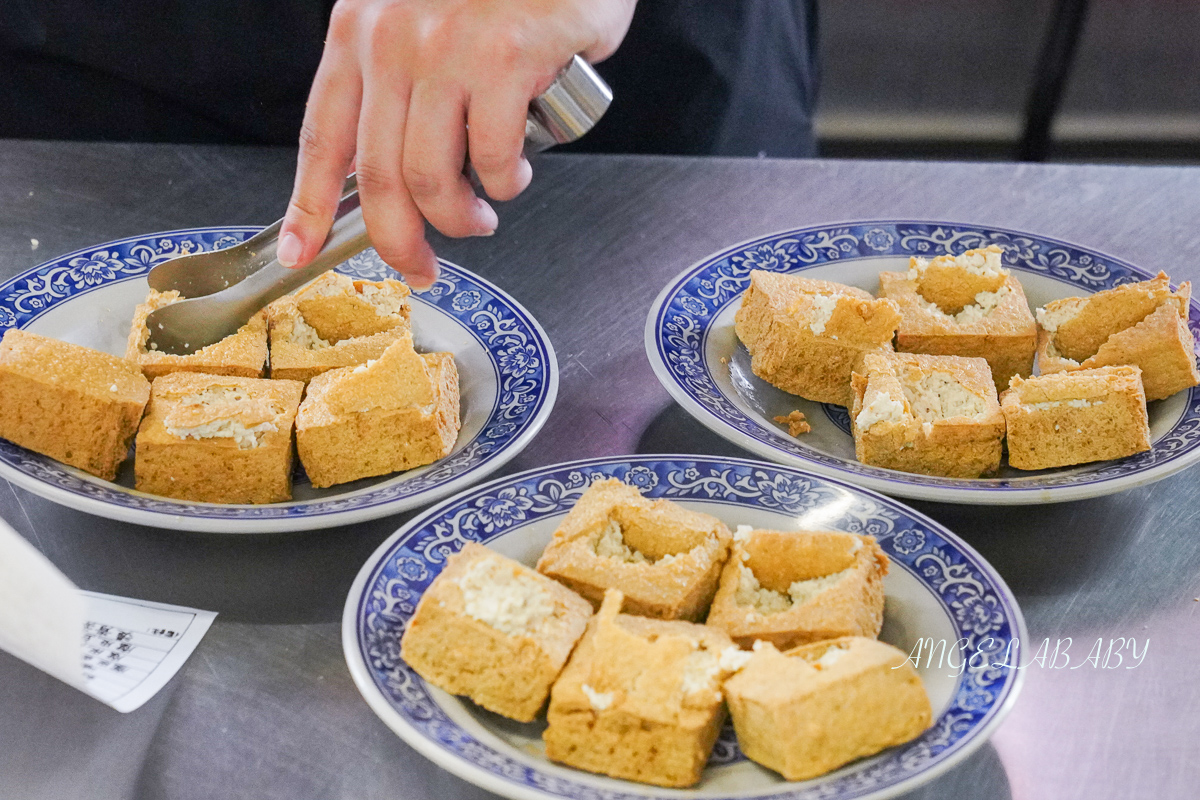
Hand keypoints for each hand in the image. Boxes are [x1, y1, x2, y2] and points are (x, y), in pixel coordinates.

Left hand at [277, 0, 635, 287]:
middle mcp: (393, 40)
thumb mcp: (420, 19)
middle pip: (376, 177)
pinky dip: (506, 184)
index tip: (299, 249)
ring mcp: (448, 50)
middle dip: (397, 241)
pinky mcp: (506, 60)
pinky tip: (515, 175)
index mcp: (360, 31)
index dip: (307, 205)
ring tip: (480, 217)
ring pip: (431, 178)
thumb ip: (399, 84)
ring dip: (458, 218)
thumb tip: (392, 170)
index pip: (323, 135)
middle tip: (420, 266)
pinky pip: (495, 157)